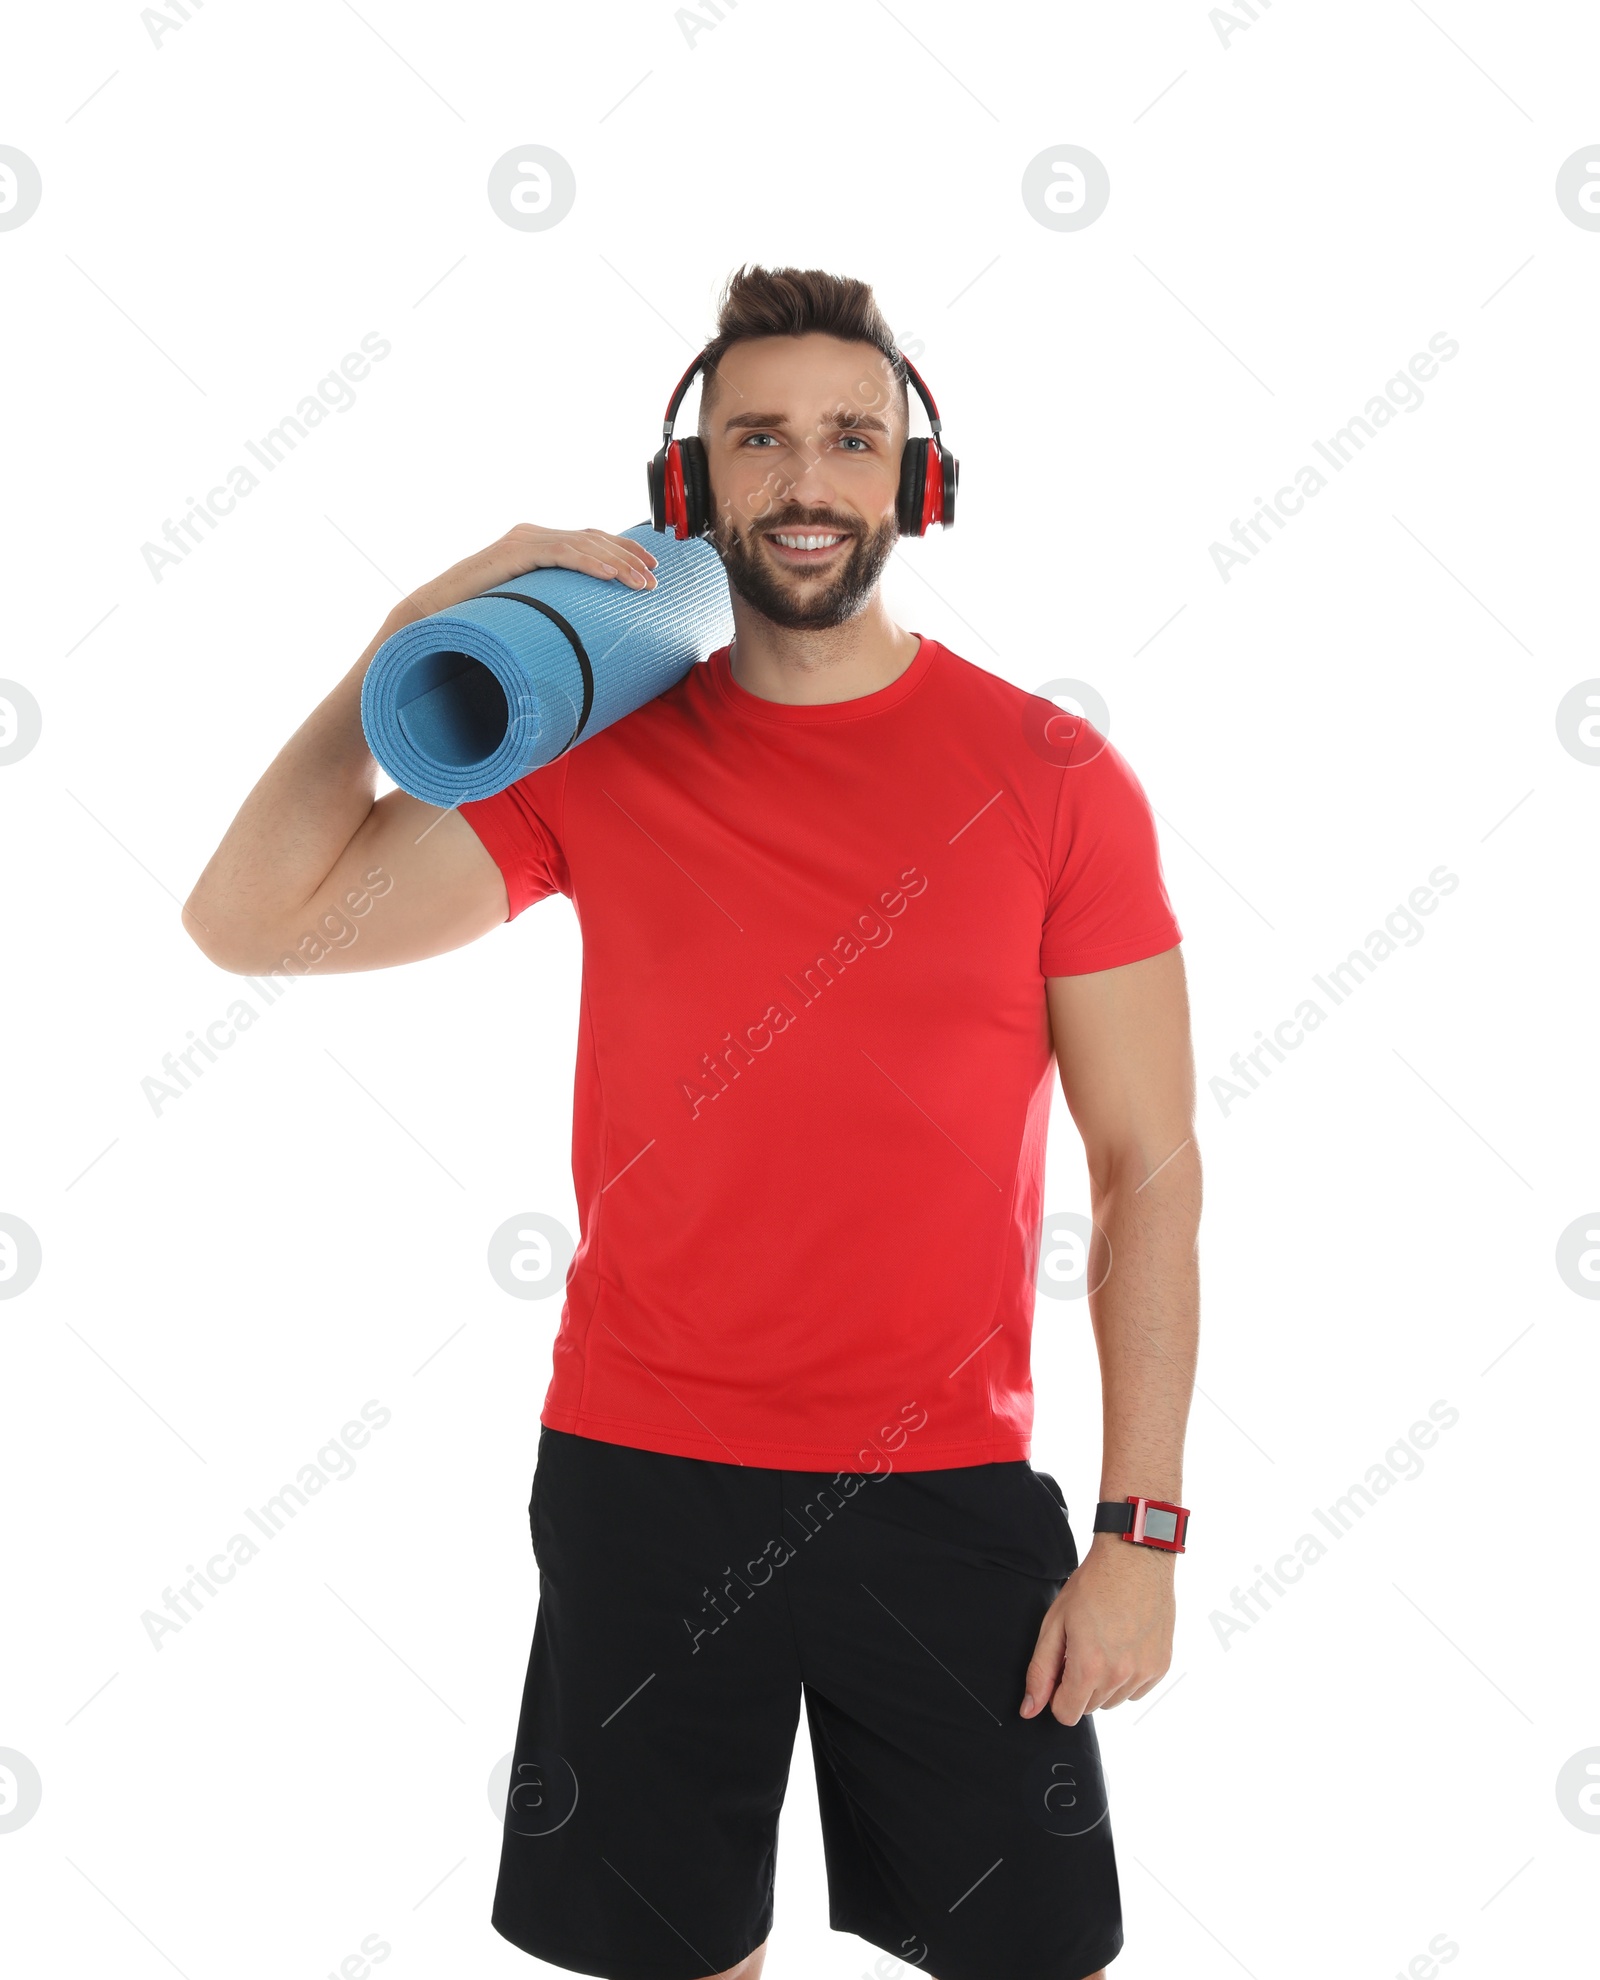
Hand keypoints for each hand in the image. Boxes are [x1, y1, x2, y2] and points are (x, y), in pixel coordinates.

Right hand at [384, 523, 657, 633]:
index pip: (589, 540)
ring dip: (617, 564)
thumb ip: (551, 603)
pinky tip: (610, 576)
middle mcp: (531, 535)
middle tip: (655, 579)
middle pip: (593, 538)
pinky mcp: (513, 552)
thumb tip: (583, 628)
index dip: (622, 552)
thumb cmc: (478, 618)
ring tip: (641, 585)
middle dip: (628, 557)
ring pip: (582, 544)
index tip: (651, 570)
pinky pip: (560, 554)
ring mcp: (522, 540)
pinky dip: (589, 563)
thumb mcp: (527, 607)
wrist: (434, 616)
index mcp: (536, 544)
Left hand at [1019, 1538, 1174, 1726]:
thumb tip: (1030, 1709)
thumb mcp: (1055, 1623)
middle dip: (1080, 1685)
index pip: (1067, 1714)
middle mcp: (1119, 1676)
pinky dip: (1127, 1677)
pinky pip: (1137, 1690)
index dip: (1057, 1695)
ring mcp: (1144, 1672)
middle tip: (1082, 1646)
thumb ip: (1041, 1671)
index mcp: (1089, 1667)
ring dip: (1104, 1682)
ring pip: (1114, 1700)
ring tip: (1104, 1643)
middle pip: (1090, 1707)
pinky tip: (1123, 1645)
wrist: (1134, 1559)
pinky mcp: (1161, 1666)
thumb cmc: (1093, 1585)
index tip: (1060, 1671)